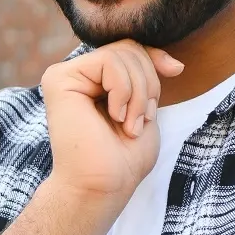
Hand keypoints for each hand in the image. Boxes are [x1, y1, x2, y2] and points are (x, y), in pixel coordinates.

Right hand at [39, 40, 185, 198]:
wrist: (104, 186)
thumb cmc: (124, 158)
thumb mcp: (145, 110)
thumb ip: (148, 80)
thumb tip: (173, 62)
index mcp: (96, 80)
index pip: (130, 49)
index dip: (154, 57)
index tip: (175, 70)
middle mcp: (77, 74)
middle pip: (128, 48)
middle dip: (148, 83)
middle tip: (142, 120)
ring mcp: (65, 75)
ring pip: (121, 55)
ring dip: (138, 94)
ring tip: (130, 125)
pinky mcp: (59, 80)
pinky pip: (108, 62)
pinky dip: (124, 91)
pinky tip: (115, 117)